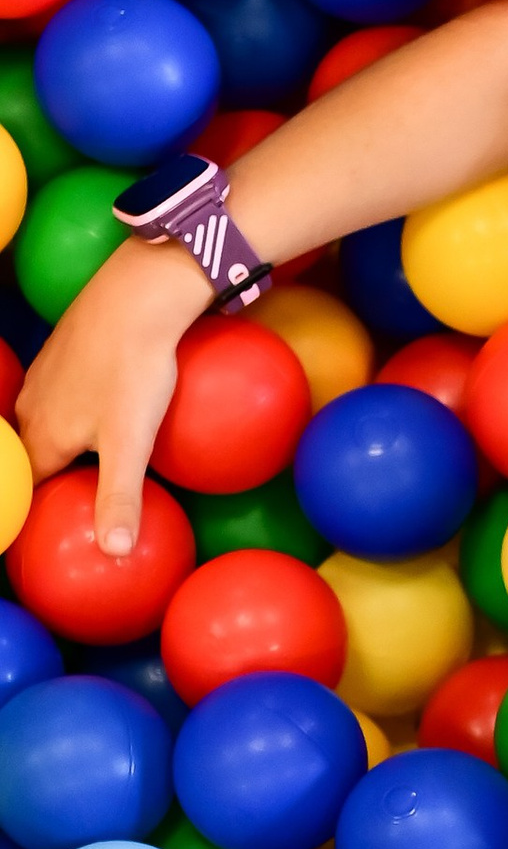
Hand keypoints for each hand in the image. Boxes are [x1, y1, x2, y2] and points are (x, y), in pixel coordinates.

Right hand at [17, 240, 213, 554]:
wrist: (137, 295)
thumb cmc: (134, 371)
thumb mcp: (130, 442)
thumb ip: (119, 497)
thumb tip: (113, 553)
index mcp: (42, 438)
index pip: (29, 489)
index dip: (37, 511)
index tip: (48, 529)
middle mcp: (32, 409)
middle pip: (32, 458)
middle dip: (43, 482)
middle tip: (67, 504)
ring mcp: (44, 378)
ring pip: (42, 425)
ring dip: (56, 448)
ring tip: (81, 470)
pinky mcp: (62, 355)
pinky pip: (58, 398)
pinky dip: (70, 416)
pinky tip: (98, 418)